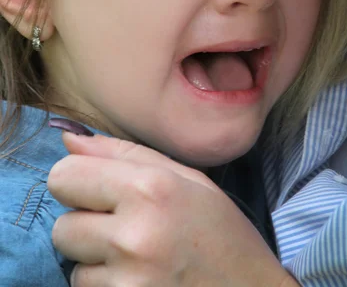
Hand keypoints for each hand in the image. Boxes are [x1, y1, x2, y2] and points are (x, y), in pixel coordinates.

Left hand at [48, 134, 298, 286]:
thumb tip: (69, 138)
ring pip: (73, 265)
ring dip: (96, 261)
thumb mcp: (185, 178)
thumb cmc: (222, 232)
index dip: (77, 182)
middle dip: (85, 225)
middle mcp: (134, 236)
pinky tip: (140, 280)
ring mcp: (127, 282)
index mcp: (150, 189)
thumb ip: (124, 154)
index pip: (64, 177)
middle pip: (62, 226)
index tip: (96, 190)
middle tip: (123, 227)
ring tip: (138, 258)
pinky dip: (106, 286)